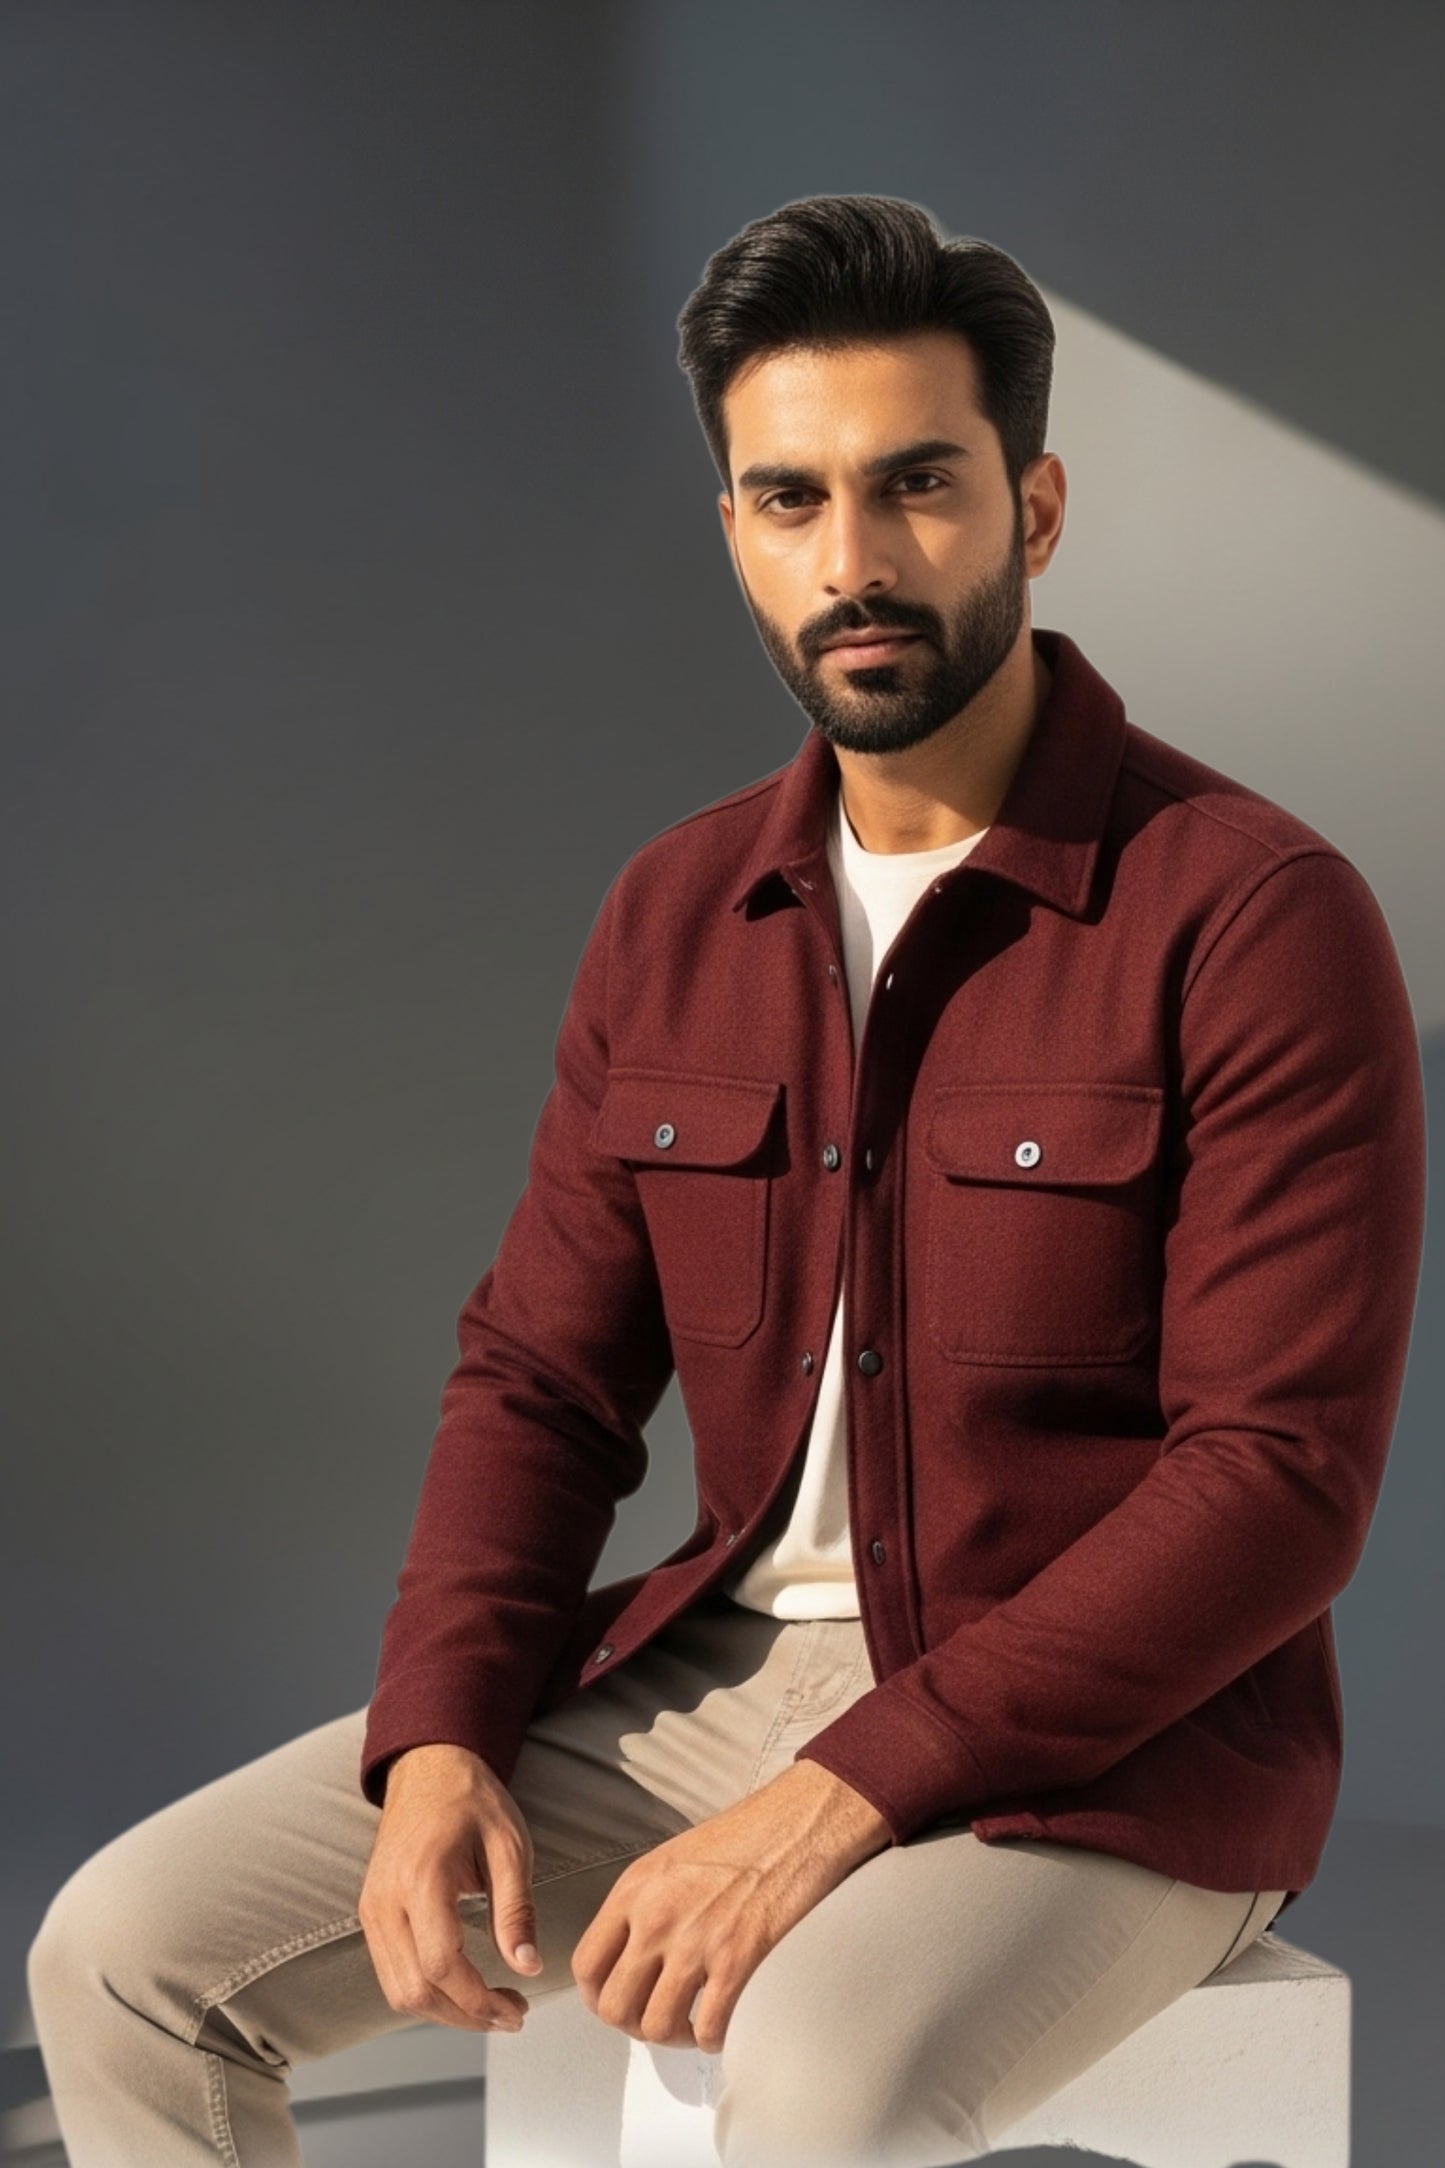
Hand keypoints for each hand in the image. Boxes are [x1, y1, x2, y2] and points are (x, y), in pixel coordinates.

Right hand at [358, 1743, 545, 2031]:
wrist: (427, 1768)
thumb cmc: (471, 1801)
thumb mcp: (509, 1846)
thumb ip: (516, 1909)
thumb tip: (528, 1966)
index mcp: (421, 1879)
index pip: (441, 1965)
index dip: (479, 2001)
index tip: (518, 2009)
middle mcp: (385, 1901)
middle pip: (415, 1990)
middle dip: (465, 2016)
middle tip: (513, 2014)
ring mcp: (372, 1910)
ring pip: (398, 1991)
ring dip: (446, 2012)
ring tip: (493, 2006)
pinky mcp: (371, 1915)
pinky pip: (392, 1973)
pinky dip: (427, 1993)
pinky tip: (464, 1988)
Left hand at [570, 1757, 890, 2053]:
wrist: (797, 1826)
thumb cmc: (742, 1838)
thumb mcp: (670, 1860)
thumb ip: (642, 1905)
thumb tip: (629, 1955)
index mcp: (635, 1889)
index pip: (586, 1965)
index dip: (597, 1998)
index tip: (615, 2004)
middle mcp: (657, 1918)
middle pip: (615, 2007)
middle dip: (633, 2025)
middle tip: (657, 2019)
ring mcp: (696, 1942)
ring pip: (657, 2027)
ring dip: (673, 2037)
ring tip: (690, 2026)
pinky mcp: (738, 1961)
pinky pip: (708, 2028)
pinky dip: (712, 2039)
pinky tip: (722, 2023)